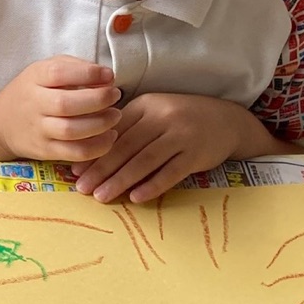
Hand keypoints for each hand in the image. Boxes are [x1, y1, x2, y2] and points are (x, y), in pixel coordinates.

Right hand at [0, 56, 123, 161]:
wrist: (0, 124)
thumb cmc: (31, 92)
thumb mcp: (44, 70)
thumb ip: (73, 67)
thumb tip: (106, 76)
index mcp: (33, 78)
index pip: (59, 73)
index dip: (88, 73)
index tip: (109, 75)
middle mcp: (33, 104)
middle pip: (66, 104)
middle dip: (98, 99)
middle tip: (115, 95)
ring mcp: (38, 130)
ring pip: (71, 131)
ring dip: (101, 124)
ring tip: (115, 115)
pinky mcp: (45, 151)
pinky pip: (75, 153)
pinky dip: (98, 147)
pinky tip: (109, 136)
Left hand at [73, 93, 253, 203]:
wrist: (227, 121)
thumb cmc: (181, 120)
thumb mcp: (154, 113)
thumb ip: (128, 128)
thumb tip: (91, 154)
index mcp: (146, 105)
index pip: (114, 131)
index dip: (93, 152)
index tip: (75, 171)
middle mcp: (163, 116)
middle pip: (126, 146)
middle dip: (101, 169)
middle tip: (82, 188)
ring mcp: (181, 135)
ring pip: (145, 161)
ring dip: (121, 181)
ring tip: (102, 196)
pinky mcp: (196, 154)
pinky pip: (170, 172)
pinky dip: (152, 186)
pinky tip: (136, 198)